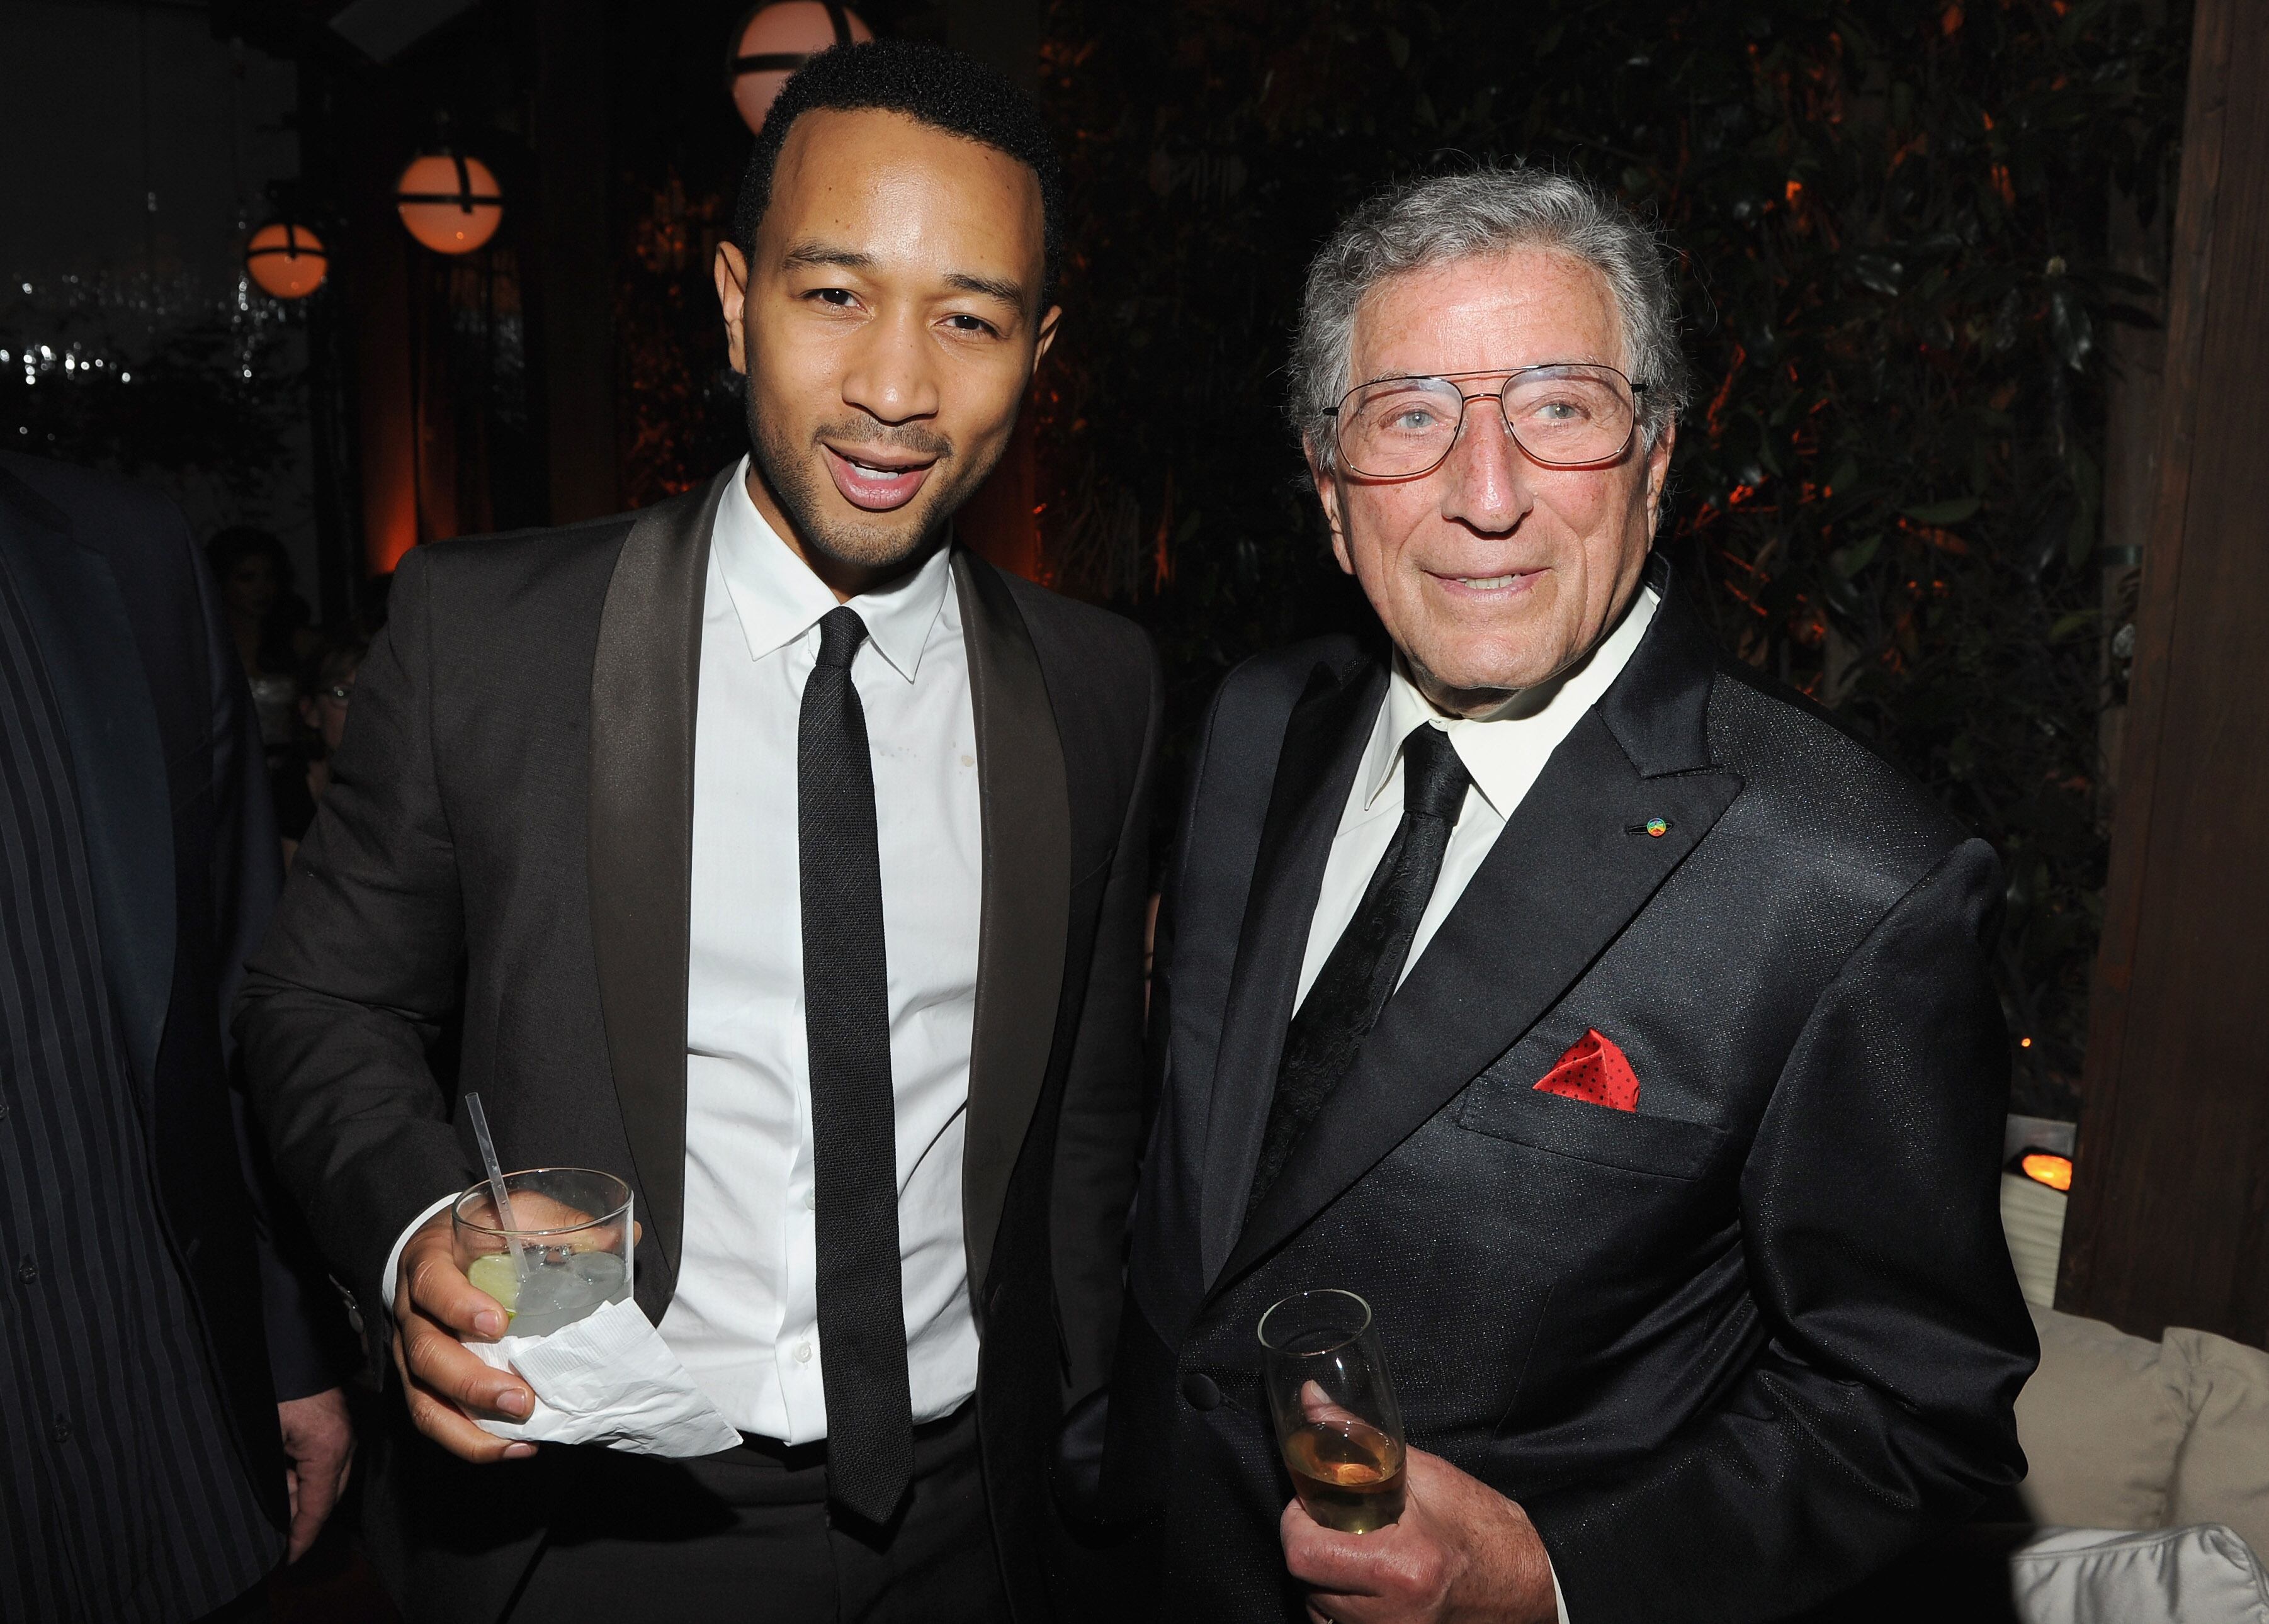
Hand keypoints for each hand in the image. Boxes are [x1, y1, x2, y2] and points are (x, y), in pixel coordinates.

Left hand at [276, 1386, 354, 1561]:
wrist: (279, 1336)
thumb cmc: (270, 1381)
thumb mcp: (263, 1438)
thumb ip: (275, 1481)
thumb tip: (279, 1513)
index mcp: (330, 1447)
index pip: (318, 1507)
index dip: (301, 1537)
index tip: (287, 1558)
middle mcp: (346, 1438)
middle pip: (328, 1494)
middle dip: (302, 1516)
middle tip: (275, 1534)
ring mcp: (344, 1424)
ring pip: (326, 1474)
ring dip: (300, 1491)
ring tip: (270, 1495)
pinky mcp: (336, 1414)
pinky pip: (324, 1454)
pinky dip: (303, 1470)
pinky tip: (279, 1470)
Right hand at [392, 1207, 540, 1462]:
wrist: (443, 1245)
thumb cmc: (485, 1231)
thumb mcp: (517, 1213)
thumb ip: (560, 1225)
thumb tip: (627, 1237)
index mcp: (428, 1262)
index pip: (431, 1285)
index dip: (458, 1306)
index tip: (497, 1324)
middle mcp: (410, 1312)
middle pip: (425, 1355)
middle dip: (472, 1384)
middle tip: (521, 1399)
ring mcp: (411, 1352)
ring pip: (423, 1399)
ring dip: (470, 1424)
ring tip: (521, 1435)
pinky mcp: (422, 1382)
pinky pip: (435, 1418)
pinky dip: (471, 1440)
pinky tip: (515, 1448)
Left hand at [1282, 1447, 1555, 1623]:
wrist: (1530, 1586)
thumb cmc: (1485, 1528)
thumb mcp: (1429, 1476)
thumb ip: (1362, 1439)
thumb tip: (1310, 1401)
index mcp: (1400, 1566)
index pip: (1304, 1553)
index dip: (1296, 1524)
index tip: (1312, 1504)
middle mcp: (1391, 1615)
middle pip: (1307, 1583)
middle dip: (1311, 1547)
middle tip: (1336, 1524)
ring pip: (1319, 1610)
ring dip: (1325, 1580)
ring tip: (1356, 1553)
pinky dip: (1341, 1607)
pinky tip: (1367, 1586)